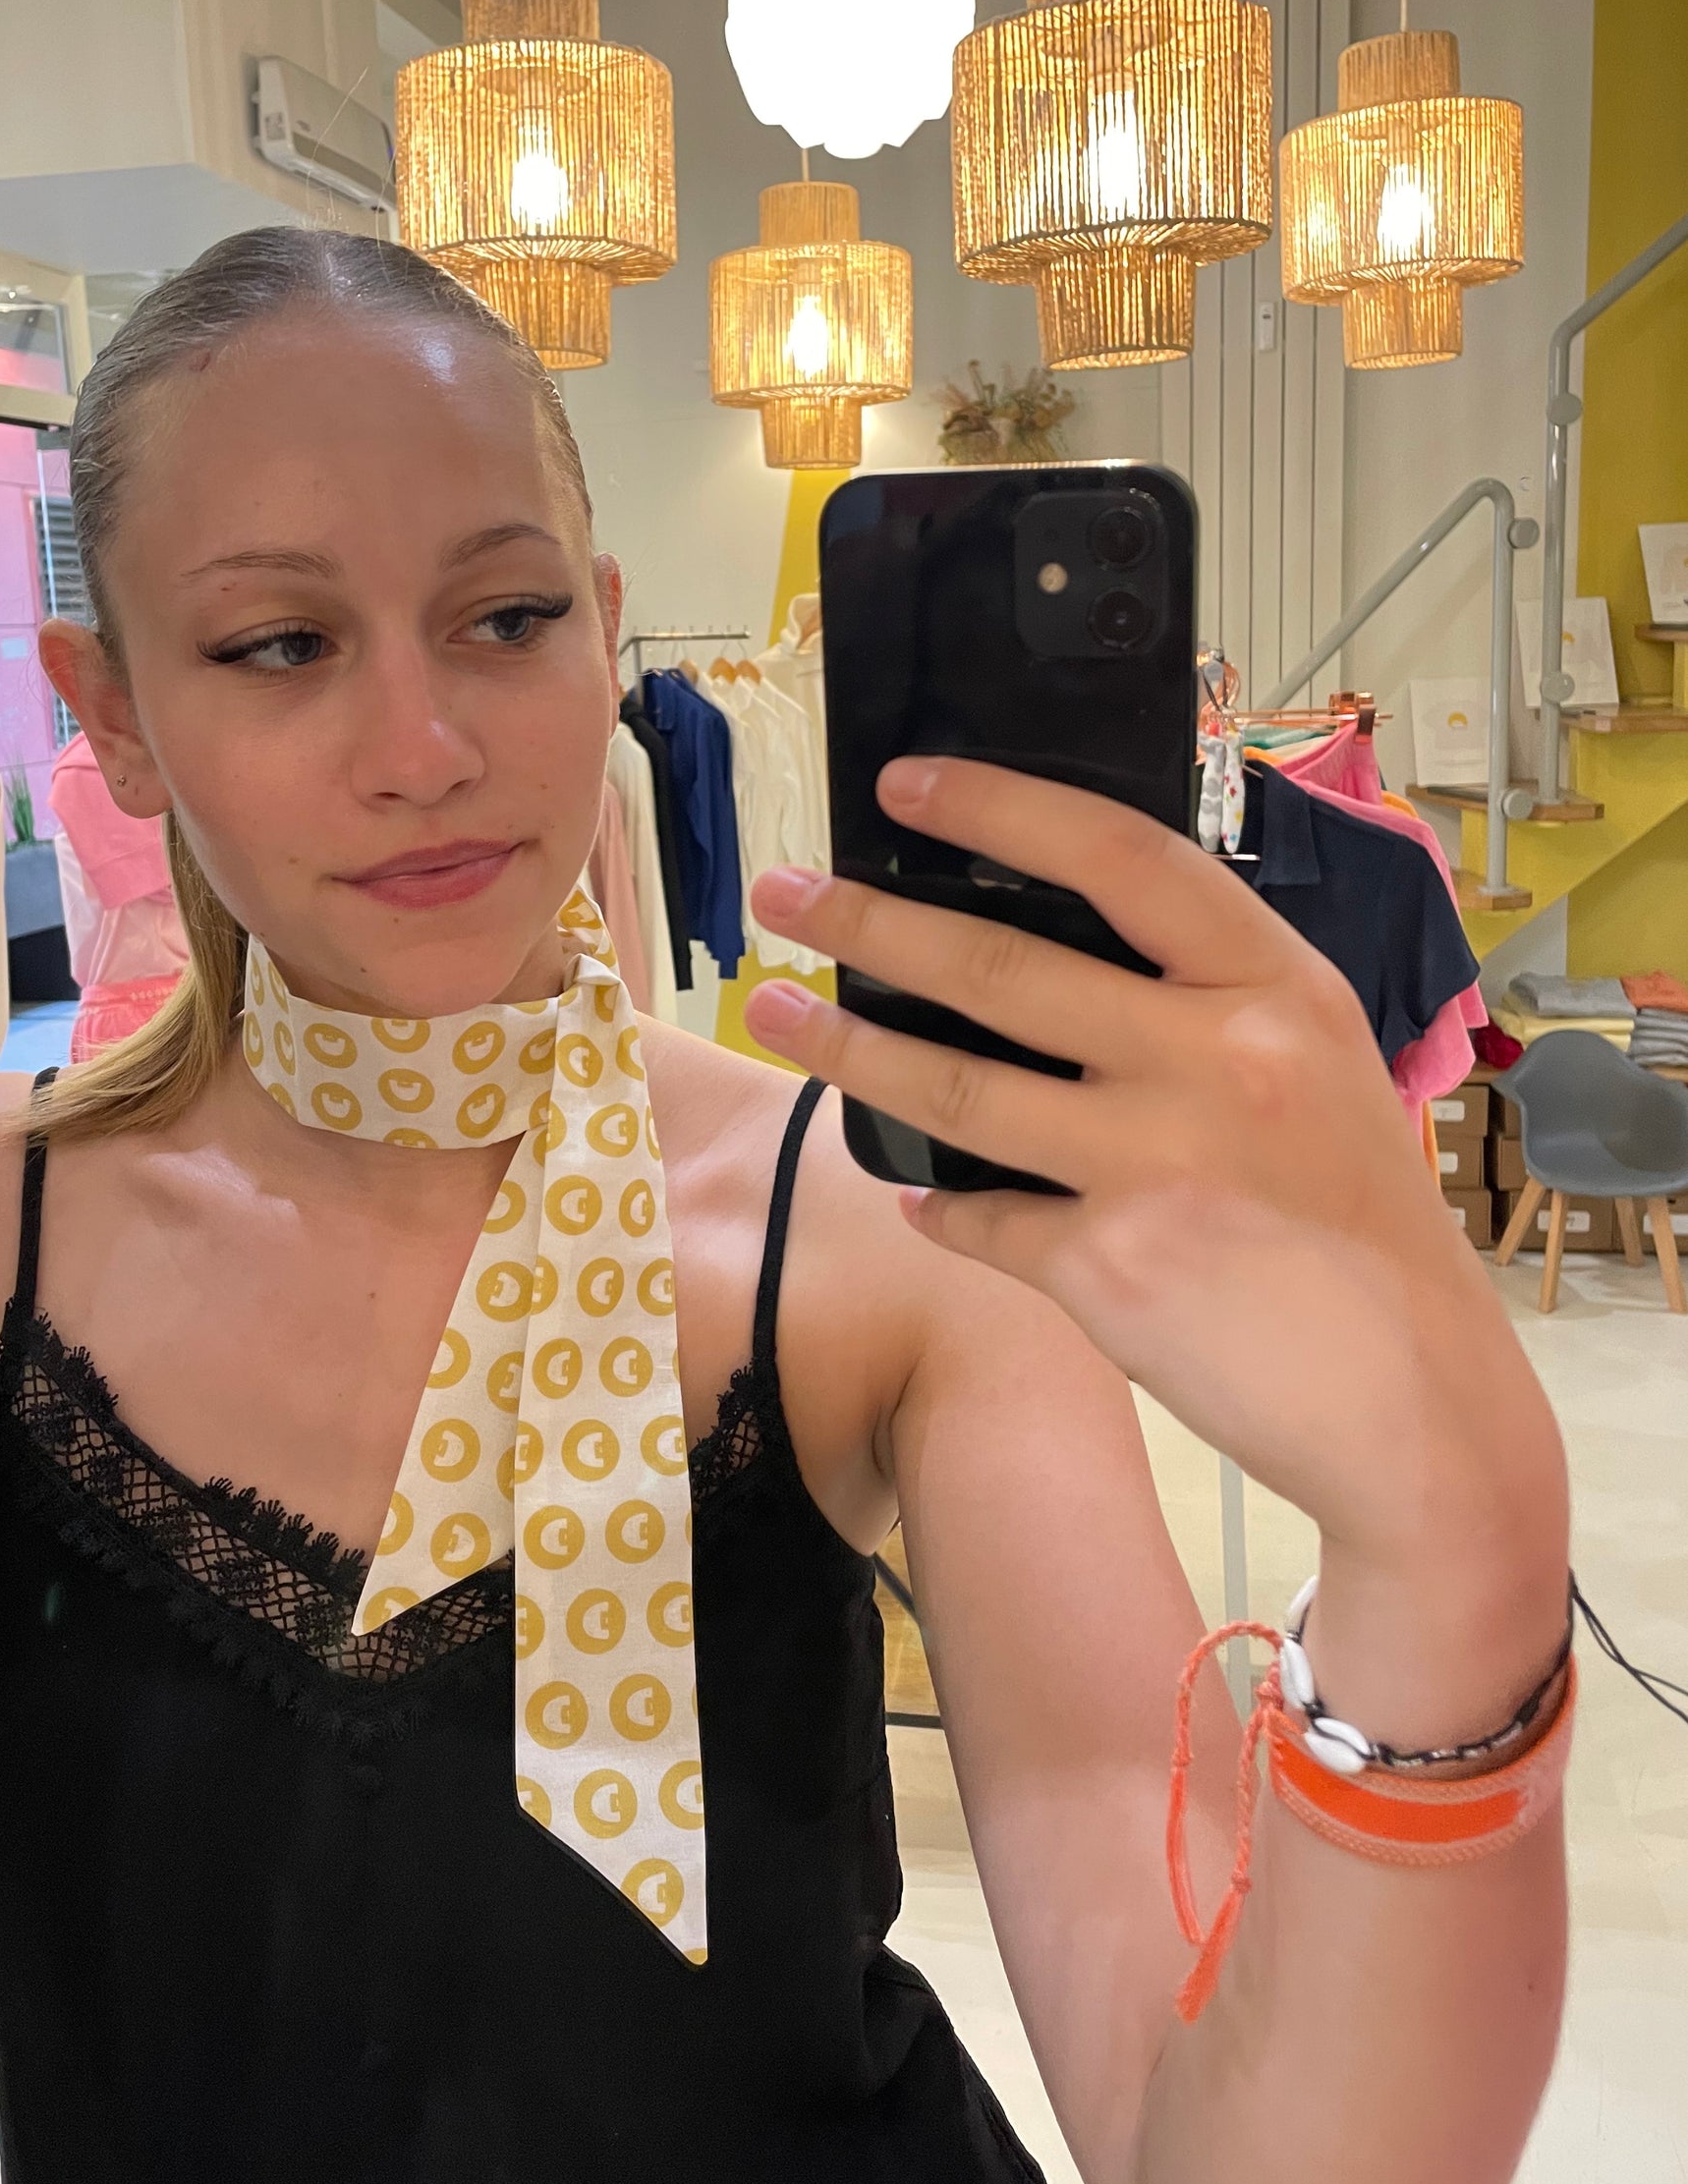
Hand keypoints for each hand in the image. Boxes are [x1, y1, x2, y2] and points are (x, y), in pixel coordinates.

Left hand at [746, 758, 1562, 1590]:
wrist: (1414, 1399)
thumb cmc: (1358, 1218)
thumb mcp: (1318, 1064)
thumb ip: (1209, 1004)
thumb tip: (1056, 953)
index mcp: (1276, 988)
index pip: (1120, 856)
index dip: (1001, 806)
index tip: (906, 784)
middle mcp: (1214, 1061)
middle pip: (999, 968)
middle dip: (867, 922)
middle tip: (782, 892)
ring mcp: (1153, 1166)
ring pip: (953, 1089)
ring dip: (846, 1045)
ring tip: (770, 1009)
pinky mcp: (1106, 1269)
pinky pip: (978, 1218)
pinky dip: (935, 1206)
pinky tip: (909, 1196)